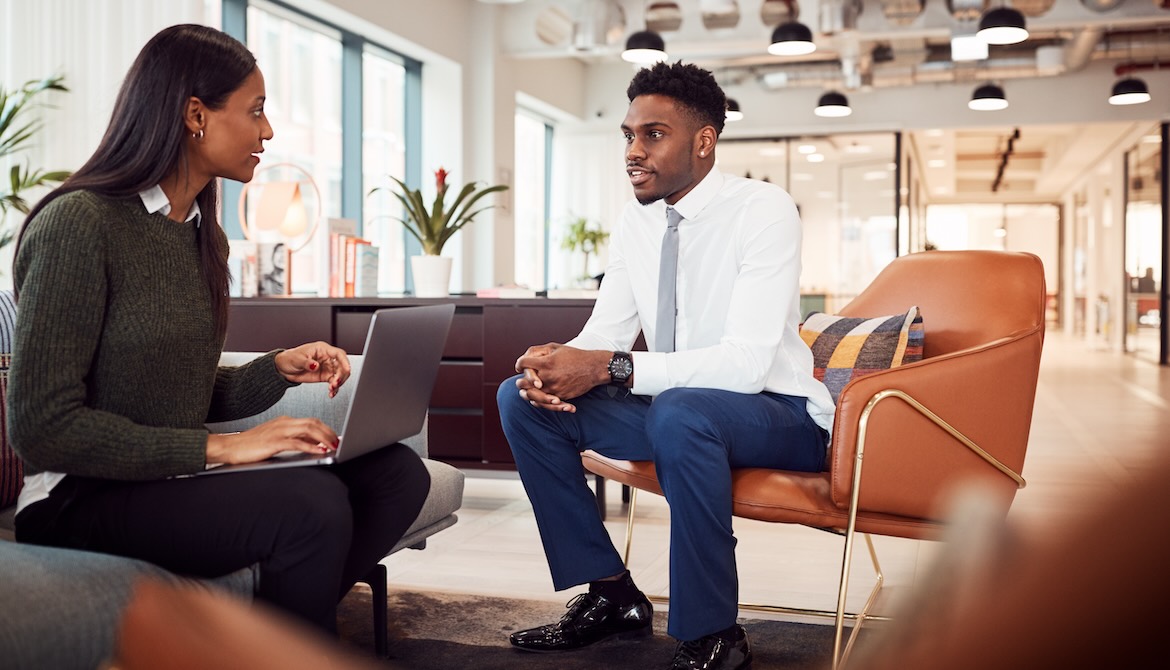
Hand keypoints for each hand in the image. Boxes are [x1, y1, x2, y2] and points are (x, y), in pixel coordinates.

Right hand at [205, 416, 338, 464]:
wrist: (229, 447)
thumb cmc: (251, 446)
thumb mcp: (277, 440)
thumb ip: (295, 440)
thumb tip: (316, 445)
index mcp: (285, 421)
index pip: (311, 421)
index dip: (326, 429)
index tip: (336, 438)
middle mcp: (284, 423)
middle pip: (313, 423)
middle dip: (329, 432)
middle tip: (339, 442)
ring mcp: (278, 431)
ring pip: (308, 429)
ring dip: (324, 438)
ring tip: (333, 446)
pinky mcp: (273, 442)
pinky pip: (296, 442)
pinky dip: (310, 446)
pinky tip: (319, 451)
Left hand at [275, 342, 350, 397]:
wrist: (284, 368)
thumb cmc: (290, 358)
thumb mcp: (297, 359)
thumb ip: (308, 363)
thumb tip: (316, 366)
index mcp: (322, 350)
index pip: (338, 354)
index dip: (344, 361)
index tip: (347, 369)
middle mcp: (327, 358)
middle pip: (342, 366)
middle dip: (341, 375)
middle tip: (335, 383)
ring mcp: (326, 368)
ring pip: (339, 375)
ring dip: (338, 383)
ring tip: (332, 389)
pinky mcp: (324, 376)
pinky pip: (333, 382)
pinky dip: (334, 388)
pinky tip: (331, 393)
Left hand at [514, 343, 609, 411]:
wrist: (593, 368)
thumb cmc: (575, 356)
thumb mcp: (556, 347)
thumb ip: (539, 351)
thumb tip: (526, 357)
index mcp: (546, 362)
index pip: (523, 364)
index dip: (519, 364)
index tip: (519, 366)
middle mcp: (548, 376)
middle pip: (523, 383)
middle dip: (521, 381)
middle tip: (520, 381)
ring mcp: (554, 388)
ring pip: (532, 396)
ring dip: (527, 394)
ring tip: (525, 392)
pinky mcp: (560, 396)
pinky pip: (545, 403)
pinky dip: (539, 401)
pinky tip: (537, 399)